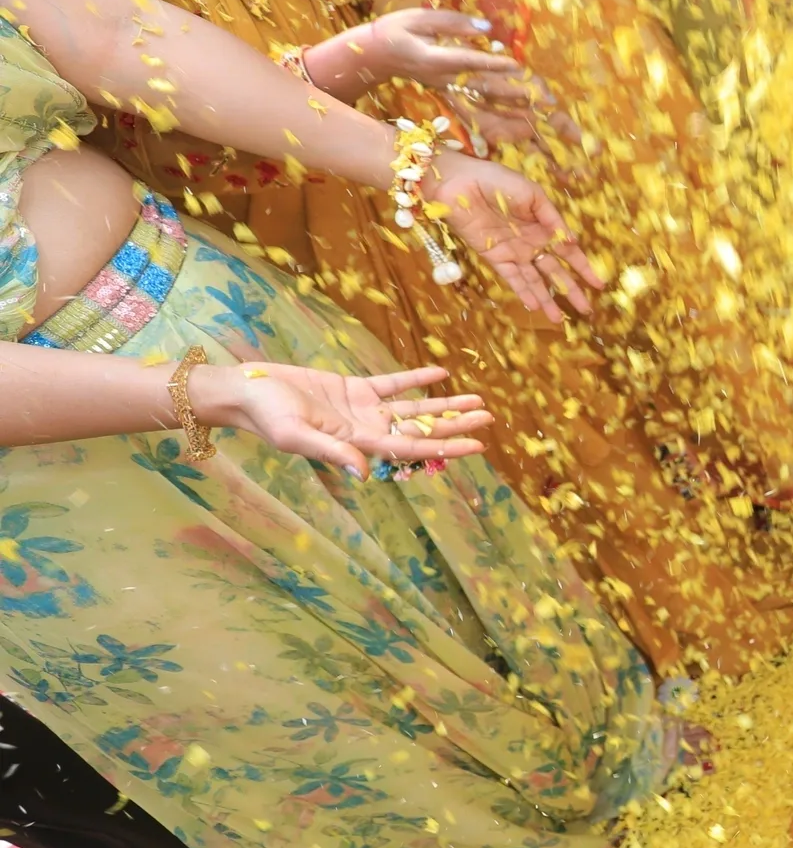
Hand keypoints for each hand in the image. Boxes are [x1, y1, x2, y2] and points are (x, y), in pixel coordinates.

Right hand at [195, 361, 489, 474]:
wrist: (246, 390)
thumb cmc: (266, 416)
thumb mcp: (296, 435)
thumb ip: (333, 453)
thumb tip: (366, 474)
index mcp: (358, 445)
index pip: (411, 449)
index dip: (446, 448)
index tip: (478, 446)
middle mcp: (366, 430)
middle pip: (421, 430)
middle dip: (456, 425)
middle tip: (491, 419)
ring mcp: (362, 410)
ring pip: (413, 409)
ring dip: (445, 404)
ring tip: (478, 400)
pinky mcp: (353, 389)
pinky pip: (392, 384)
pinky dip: (416, 379)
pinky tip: (442, 372)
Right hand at [312, 11, 560, 145]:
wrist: (376, 56)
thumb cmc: (397, 30)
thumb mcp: (419, 18)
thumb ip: (453, 23)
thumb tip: (487, 28)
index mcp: (434, 58)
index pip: (467, 62)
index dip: (491, 64)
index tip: (517, 65)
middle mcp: (444, 80)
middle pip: (484, 90)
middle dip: (516, 94)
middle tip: (547, 99)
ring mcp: (448, 92)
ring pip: (484, 108)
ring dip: (514, 115)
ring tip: (544, 120)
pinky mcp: (451, 98)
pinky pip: (478, 117)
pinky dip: (501, 125)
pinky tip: (523, 131)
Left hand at [422, 153, 602, 320]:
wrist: (461, 183)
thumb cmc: (497, 181)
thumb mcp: (533, 195)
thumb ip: (553, 219)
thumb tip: (573, 242)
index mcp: (544, 226)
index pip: (569, 253)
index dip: (584, 268)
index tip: (599, 285)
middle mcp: (532, 243)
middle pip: (555, 272)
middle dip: (571, 291)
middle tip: (586, 310)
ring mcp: (514, 252)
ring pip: (535, 281)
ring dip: (547, 299)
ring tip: (559, 319)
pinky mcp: (494, 257)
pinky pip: (512, 278)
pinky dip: (523, 292)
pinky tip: (535, 306)